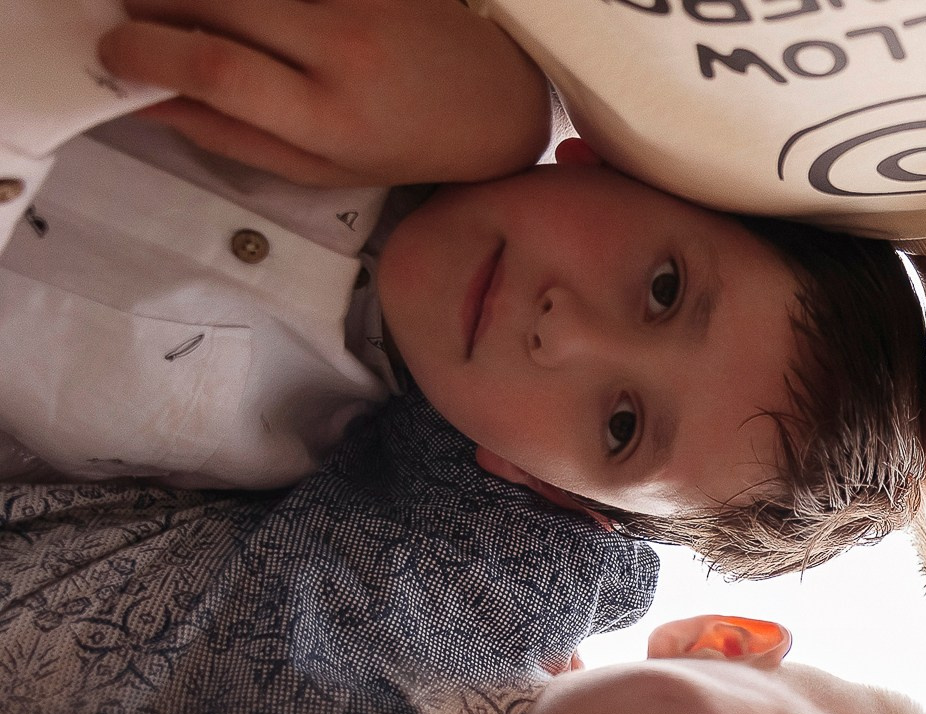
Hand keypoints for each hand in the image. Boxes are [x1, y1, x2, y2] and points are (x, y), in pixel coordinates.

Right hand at [97, 0, 552, 188]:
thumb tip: (147, 101)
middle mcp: (343, 48)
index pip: (218, 67)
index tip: (112, 51)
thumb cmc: (405, 143)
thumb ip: (233, 135)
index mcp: (330, 117)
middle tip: (131, 13)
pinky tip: (245, 14)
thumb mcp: (323, 167)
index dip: (148, 50)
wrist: (495, 98)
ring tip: (179, 10)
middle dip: (151, 1)